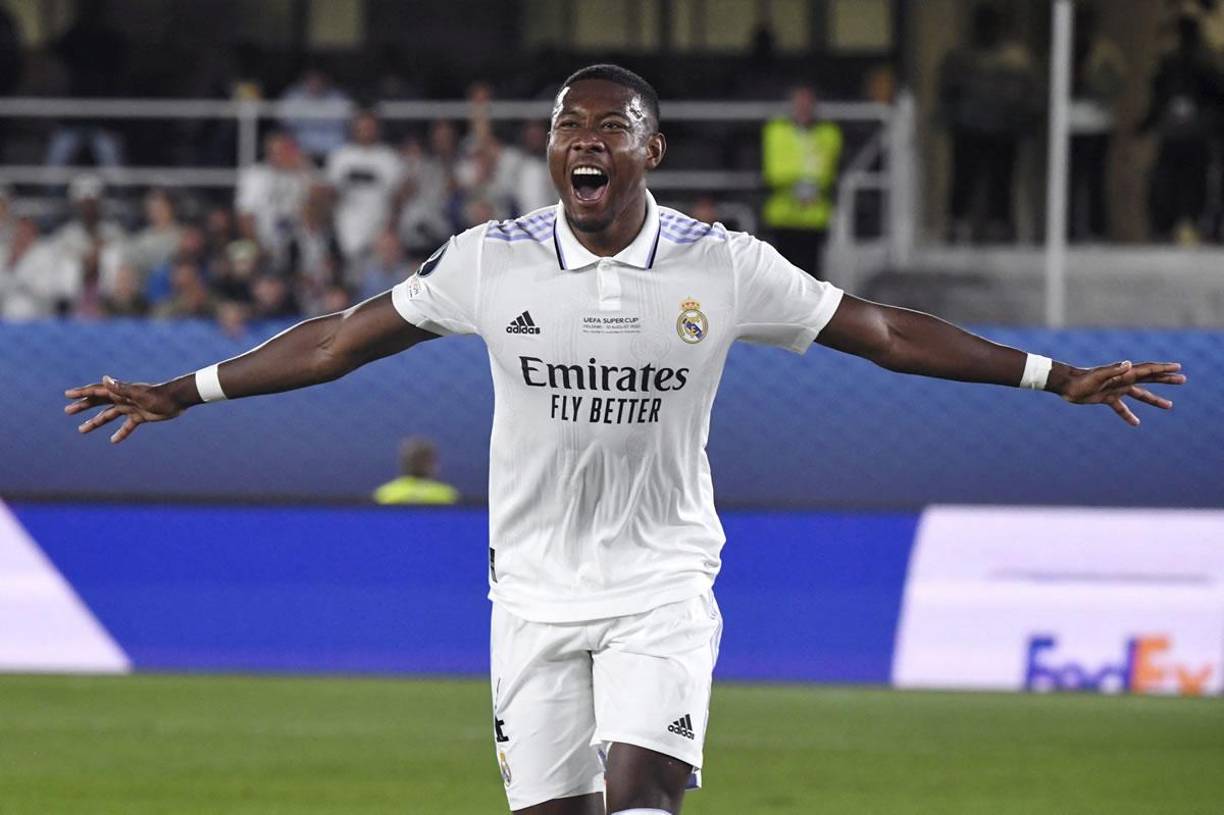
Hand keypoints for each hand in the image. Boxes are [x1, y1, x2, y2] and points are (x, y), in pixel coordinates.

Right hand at [64, 376, 187, 442]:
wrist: (178, 400)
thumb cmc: (159, 395)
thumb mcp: (138, 393)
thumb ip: (121, 388)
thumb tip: (104, 378)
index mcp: (121, 392)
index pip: (97, 391)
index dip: (82, 393)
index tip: (68, 395)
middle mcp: (124, 398)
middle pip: (99, 403)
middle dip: (84, 406)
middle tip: (68, 411)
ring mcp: (131, 407)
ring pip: (109, 415)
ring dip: (96, 422)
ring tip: (81, 430)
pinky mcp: (141, 416)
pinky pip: (127, 426)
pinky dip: (121, 432)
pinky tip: (113, 441)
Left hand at [1055, 360, 1185, 425]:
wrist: (1066, 385)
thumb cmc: (1082, 379)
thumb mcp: (1098, 376)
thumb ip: (1114, 370)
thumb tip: (1129, 364)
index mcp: (1123, 373)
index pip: (1148, 370)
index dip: (1163, 368)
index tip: (1178, 368)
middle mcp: (1122, 380)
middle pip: (1149, 379)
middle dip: (1166, 379)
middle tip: (1182, 379)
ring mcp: (1116, 389)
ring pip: (1140, 395)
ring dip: (1154, 399)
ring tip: (1169, 406)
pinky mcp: (1107, 398)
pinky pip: (1121, 408)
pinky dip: (1128, 415)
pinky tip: (1136, 423)